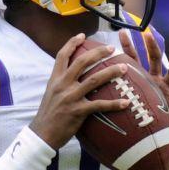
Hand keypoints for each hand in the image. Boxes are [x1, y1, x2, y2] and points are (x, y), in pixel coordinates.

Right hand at [30, 33, 130, 148]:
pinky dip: (114, 104)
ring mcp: (71, 97)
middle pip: (82, 62)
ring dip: (111, 72)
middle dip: (98, 52)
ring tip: (124, 68)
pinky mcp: (78, 111)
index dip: (72, 43)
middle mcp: (62, 85)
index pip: (62, 55)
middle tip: (111, 48)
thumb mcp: (51, 94)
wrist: (42, 134)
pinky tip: (126, 102)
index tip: (82, 35)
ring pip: (95, 79)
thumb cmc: (48, 115)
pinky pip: (100, 105)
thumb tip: (72, 75)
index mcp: (55, 79)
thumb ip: (61, 83)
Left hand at [119, 30, 168, 128]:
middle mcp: (157, 79)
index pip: (134, 59)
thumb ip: (121, 91)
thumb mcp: (133, 99)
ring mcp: (168, 90)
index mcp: (144, 77)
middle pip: (155, 59)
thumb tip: (101, 82)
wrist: (158, 127)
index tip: (122, 32)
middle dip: (152, 46)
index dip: (128, 46)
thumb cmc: (144, 111)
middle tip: (147, 33)